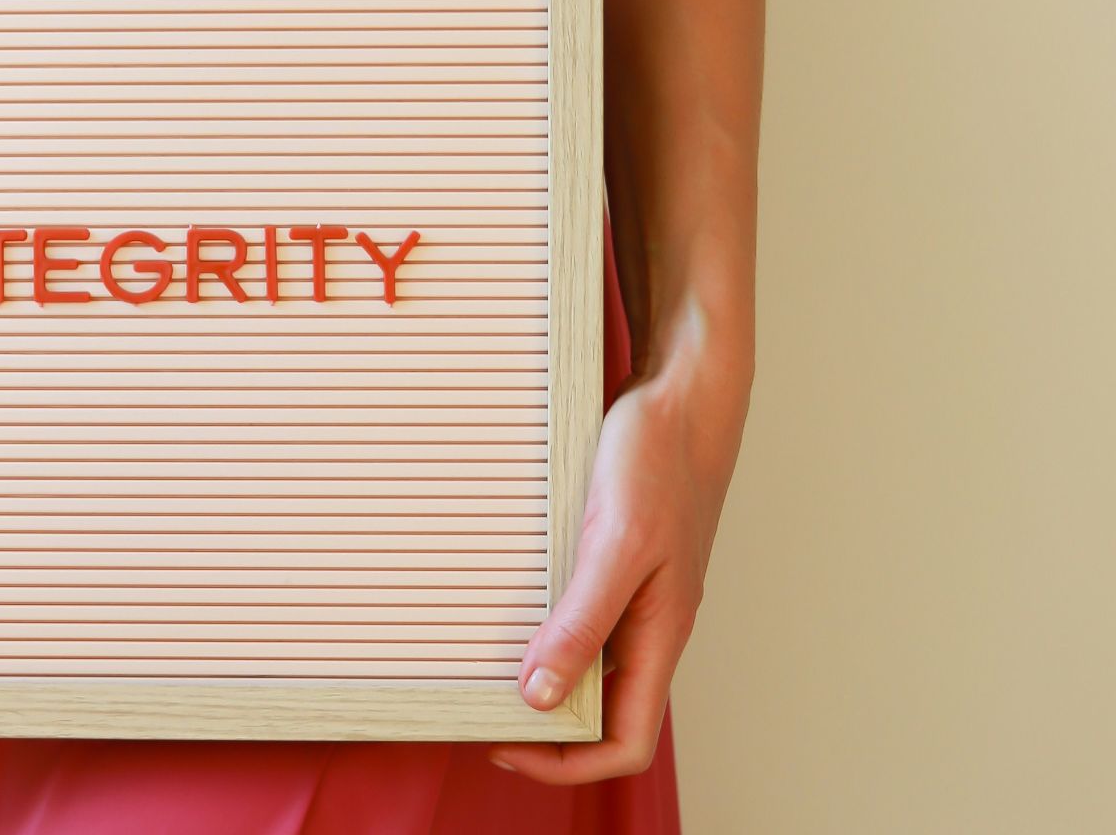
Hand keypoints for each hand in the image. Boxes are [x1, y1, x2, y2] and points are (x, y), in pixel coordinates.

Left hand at [489, 362, 744, 782]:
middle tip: (475, 710)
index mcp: (660, 636)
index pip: (625, 743)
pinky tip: (501, 608)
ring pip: (589, 666)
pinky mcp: (616, 561)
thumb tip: (540, 697)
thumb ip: (583, 620)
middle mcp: (649, 626)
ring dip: (539, 678)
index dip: (565, 763)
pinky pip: (578, 617)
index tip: (501, 745)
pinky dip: (541, 628)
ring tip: (480, 669)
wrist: (681, 393)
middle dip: (542, 728)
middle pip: (604, 715)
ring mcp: (634, 594)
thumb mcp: (616, 542)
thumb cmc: (659, 461)